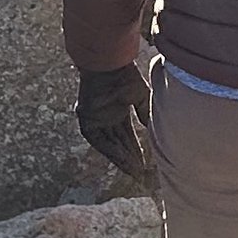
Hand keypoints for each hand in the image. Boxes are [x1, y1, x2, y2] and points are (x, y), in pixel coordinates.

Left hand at [78, 63, 152, 178]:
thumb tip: (151, 130)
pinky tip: (122, 160)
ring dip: (120, 158)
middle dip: (129, 158)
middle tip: (139, 173)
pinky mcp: (86, 120)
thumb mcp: (141, 97)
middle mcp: (106, 116)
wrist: (109, 65)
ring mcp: (95, 119)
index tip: (144, 163)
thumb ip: (145, 114)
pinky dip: (110, 150)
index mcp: (118, 109)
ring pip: (109, 144)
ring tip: (133, 171)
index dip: (135, 149)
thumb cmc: (126, 76)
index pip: (127, 135)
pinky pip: (99, 140)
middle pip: (118, 142)